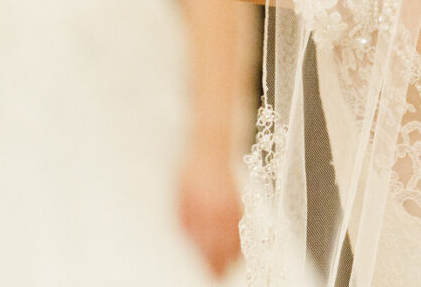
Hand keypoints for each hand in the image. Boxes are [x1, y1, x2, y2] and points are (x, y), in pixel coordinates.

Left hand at [177, 150, 244, 278]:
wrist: (211, 146)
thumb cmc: (190, 171)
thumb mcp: (180, 196)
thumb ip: (184, 220)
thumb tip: (187, 242)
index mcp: (202, 211)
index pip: (206, 247)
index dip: (206, 264)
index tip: (205, 275)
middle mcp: (219, 212)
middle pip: (221, 249)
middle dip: (218, 266)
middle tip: (215, 277)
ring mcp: (231, 208)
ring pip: (234, 242)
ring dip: (229, 258)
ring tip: (223, 270)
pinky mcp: (238, 203)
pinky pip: (240, 230)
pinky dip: (238, 244)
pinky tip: (233, 252)